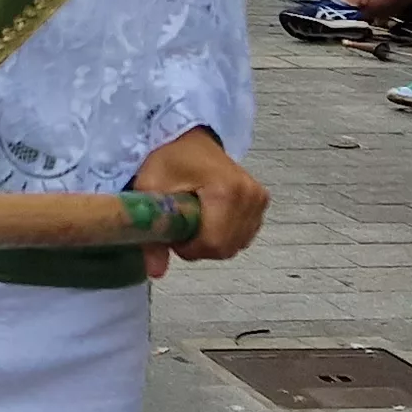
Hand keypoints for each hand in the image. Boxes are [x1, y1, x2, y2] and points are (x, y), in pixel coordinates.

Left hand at [128, 126, 266, 277]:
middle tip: (181, 227)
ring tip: (195, 219)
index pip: (213, 243)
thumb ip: (151, 232)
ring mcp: (259, 199)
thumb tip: (155, 273)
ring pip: (236, 244)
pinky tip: (211, 218)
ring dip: (212, 242)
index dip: (190, 248)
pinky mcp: (262, 201)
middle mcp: (250, 195)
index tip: (174, 233)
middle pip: (225, 247)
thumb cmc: (169, 158)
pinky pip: (244, 235)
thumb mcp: (150, 189)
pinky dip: (225, 234)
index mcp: (226, 190)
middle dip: (200, 247)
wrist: (191, 138)